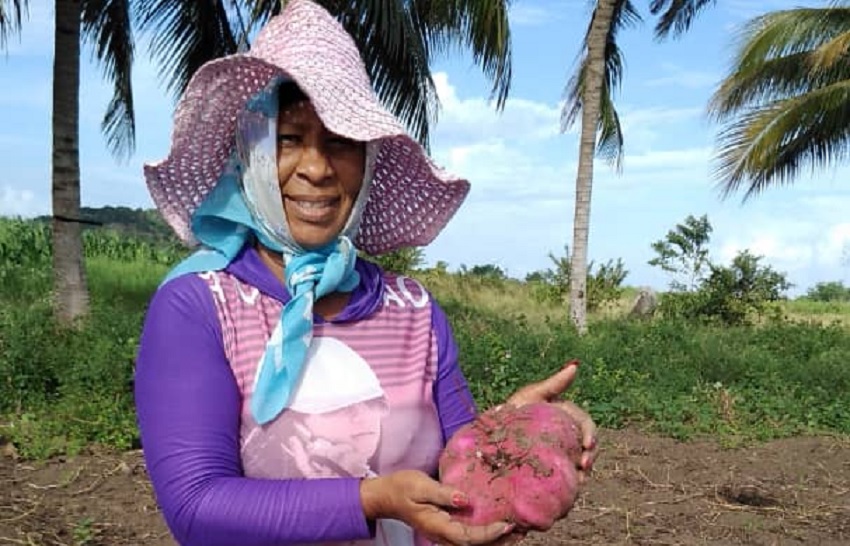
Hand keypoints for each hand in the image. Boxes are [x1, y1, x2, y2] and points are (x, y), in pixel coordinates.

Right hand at [360, 469, 513, 545]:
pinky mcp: (445, 527)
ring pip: (471, 543)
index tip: (506, 524)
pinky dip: (483, 534)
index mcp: (437, 526)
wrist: (385, 496)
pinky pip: (467, 536)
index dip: (489, 533)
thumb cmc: (402, 487)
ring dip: (493, 540)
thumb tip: (466, 500)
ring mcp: (443, 533)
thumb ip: (443, 493)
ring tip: (515, 532)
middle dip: (497, 541)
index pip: (468, 536)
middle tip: (521, 532)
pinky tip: (496, 526)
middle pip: (474, 545)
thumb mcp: (421, 485)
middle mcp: (442, 535)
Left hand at [504, 360, 598, 481]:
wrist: (492, 436)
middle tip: (584, 465)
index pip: (585, 424)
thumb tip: (575, 365)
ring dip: (584, 470)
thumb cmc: (513, 412)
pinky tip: (570, 486)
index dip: (591, 433)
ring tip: (579, 480)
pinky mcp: (553, 467)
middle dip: (590, 455)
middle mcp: (566, 435)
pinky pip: (568, 475)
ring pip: (581, 461)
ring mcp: (560, 452)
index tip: (588, 445)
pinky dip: (572, 481)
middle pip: (587, 445)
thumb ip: (554, 383)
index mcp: (565, 418)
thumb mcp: (532, 396)